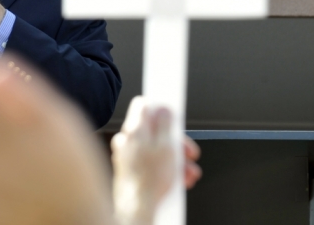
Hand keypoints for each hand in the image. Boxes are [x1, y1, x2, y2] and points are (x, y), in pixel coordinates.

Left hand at [111, 97, 201, 224]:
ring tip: (187, 173)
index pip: (144, 105)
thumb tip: (164, 108)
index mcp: (135, 129)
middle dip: (175, 141)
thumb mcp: (166, 147)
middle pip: (154, 129)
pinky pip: (149, 161)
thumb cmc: (149, 180)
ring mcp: (126, 154)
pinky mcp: (128, 169)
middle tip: (188, 152)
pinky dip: (164, 167)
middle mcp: (127, 139)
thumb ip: (165, 124)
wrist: (135, 207)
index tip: (173, 111)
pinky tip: (177, 180)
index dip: (161, 107)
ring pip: (154, 148)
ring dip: (174, 158)